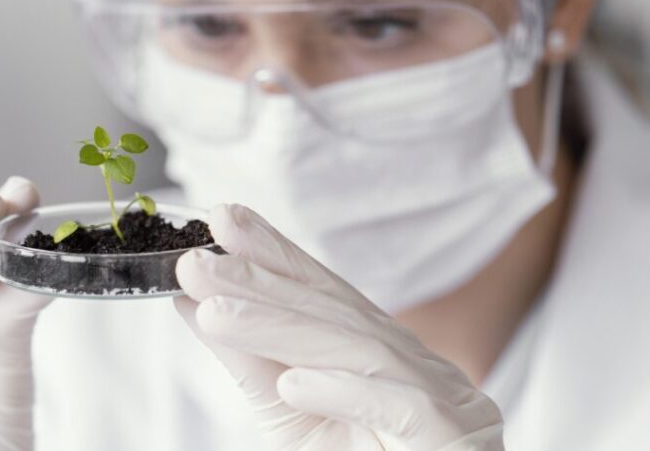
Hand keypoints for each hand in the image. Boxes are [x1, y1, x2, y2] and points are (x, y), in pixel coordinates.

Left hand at [174, 204, 503, 450]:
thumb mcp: (290, 418)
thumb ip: (249, 363)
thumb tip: (195, 303)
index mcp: (382, 353)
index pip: (322, 292)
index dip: (272, 253)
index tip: (222, 220)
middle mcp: (414, 365)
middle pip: (332, 313)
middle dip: (259, 282)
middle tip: (196, 263)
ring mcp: (443, 397)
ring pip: (355, 350)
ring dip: (278, 328)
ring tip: (216, 313)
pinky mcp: (454, 437)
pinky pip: (401, 406)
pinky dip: (343, 391)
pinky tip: (293, 383)